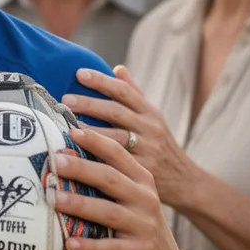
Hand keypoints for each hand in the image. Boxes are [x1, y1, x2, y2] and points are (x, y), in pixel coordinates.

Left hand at [53, 126, 186, 249]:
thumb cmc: (135, 225)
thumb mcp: (131, 197)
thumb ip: (108, 178)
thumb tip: (62, 155)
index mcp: (141, 180)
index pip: (118, 154)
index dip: (96, 141)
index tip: (71, 130)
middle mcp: (145, 199)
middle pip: (111, 179)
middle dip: (82, 168)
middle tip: (56, 161)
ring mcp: (144, 226)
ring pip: (109, 212)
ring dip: (81, 205)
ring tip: (56, 199)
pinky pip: (111, 248)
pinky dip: (90, 246)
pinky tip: (70, 243)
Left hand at [62, 66, 202, 208]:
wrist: (184, 181)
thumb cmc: (159, 145)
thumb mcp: (153, 118)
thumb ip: (135, 94)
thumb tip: (117, 68)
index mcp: (150, 112)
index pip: (124, 91)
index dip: (102, 81)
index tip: (79, 73)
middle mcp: (150, 128)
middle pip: (116, 112)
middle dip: (89, 104)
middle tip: (65, 100)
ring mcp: (147, 150)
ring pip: (115, 139)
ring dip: (89, 133)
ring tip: (67, 128)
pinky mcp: (143, 172)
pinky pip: (116, 164)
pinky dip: (97, 159)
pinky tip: (78, 156)